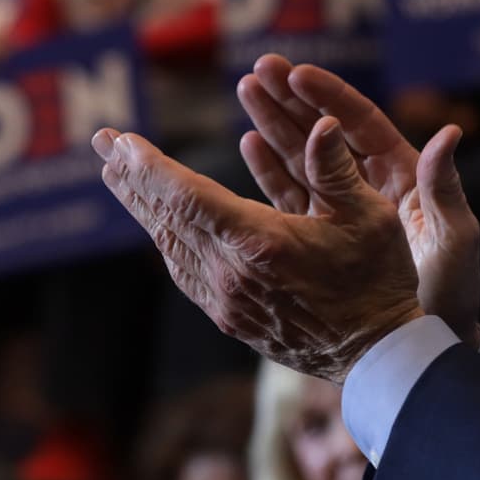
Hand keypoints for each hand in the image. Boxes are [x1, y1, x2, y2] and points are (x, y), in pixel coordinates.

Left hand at [93, 121, 424, 383]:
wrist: (375, 357)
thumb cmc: (378, 281)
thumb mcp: (370, 217)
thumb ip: (336, 169)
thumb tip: (323, 123)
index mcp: (259, 243)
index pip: (186, 197)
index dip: (149, 167)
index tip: (120, 140)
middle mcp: (231, 274)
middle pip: (165, 219)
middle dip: (130, 177)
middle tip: (101, 141)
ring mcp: (226, 300)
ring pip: (169, 246)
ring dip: (142, 207)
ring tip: (119, 175)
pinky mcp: (229, 317)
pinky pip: (184, 270)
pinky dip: (166, 238)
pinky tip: (159, 222)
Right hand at [236, 55, 479, 346]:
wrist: (426, 347)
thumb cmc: (451, 293)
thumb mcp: (454, 239)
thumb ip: (446, 188)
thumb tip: (451, 133)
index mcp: (404, 176)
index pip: (363, 124)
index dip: (330, 96)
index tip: (298, 73)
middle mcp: (371, 186)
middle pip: (326, 131)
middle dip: (293, 99)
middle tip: (260, 68)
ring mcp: (343, 210)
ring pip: (304, 157)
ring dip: (275, 125)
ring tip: (245, 91)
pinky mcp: (322, 236)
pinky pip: (292, 196)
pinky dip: (270, 170)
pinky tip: (248, 144)